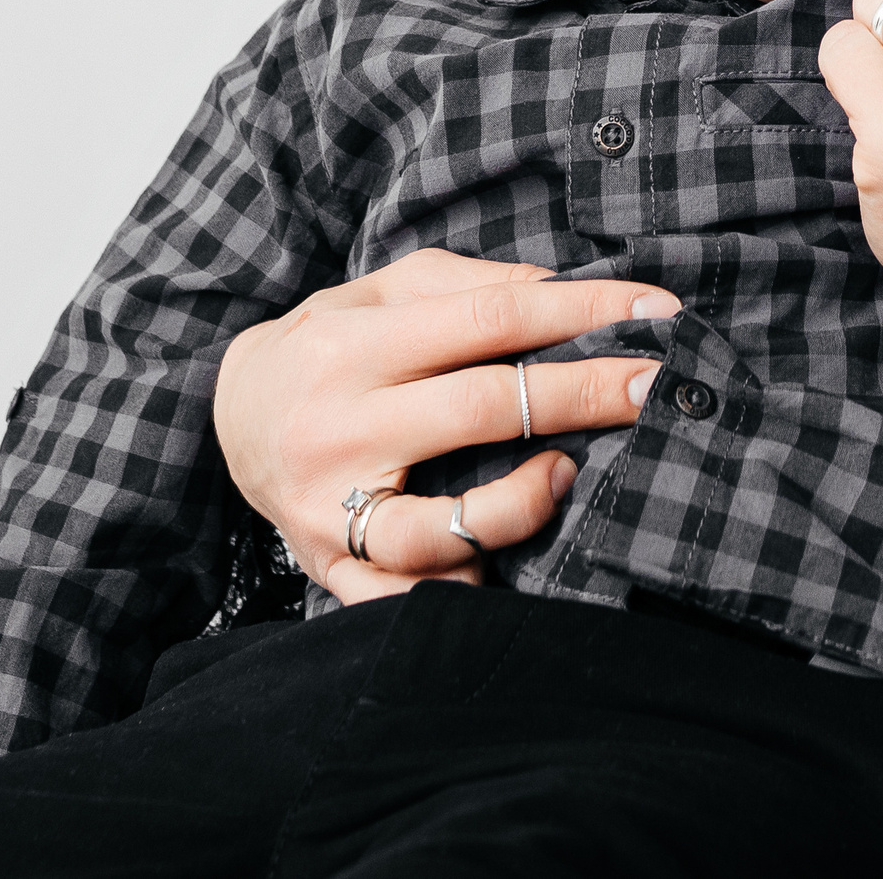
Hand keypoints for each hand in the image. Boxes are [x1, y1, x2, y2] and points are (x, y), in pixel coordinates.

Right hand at [213, 248, 679, 603]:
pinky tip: (501, 569)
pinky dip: (460, 589)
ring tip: (565, 473)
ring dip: (523, 504)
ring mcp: (332, 508)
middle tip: (657, 386)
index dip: (579, 312)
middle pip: (482, 409)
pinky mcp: (330, 566)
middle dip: (584, 393)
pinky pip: (404, 597)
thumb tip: (566, 290)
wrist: (225, 419)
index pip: (487, 319)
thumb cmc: (329, 345)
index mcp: (354, 344)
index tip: (655, 311)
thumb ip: (470, 284)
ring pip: (440, 527)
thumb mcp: (382, 291)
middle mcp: (339, 426)